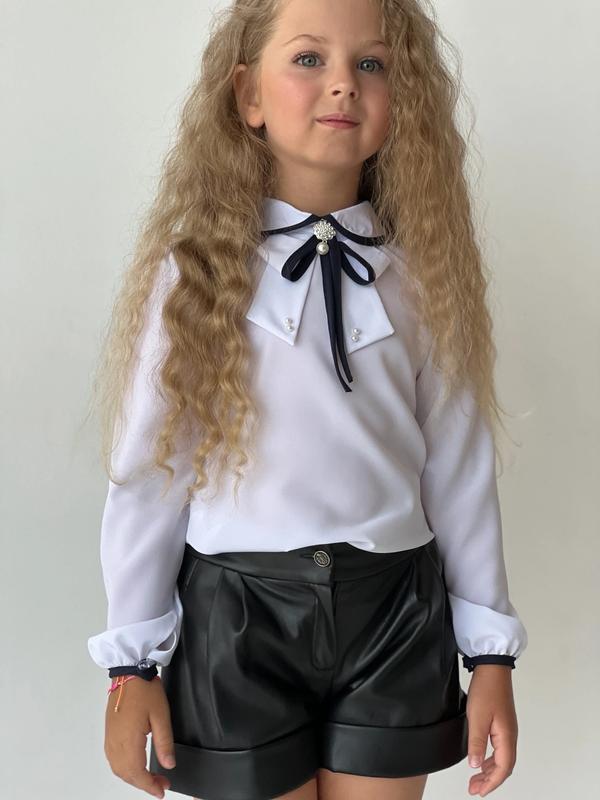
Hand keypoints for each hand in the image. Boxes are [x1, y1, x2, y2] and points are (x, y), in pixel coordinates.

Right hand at [104, 676, 175, 798]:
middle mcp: (116, 743)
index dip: (150, 786)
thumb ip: (164, 742)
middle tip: (161, 785)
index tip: (162, 791)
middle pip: (127, 775)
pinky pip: (114, 760)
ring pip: (119, 770)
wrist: (129, 674)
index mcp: (129, 740)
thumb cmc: (145, 691)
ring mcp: (110, 739)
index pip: (138, 773)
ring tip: (151, 778)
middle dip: (144, 784)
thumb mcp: (161, 716)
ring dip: (134, 778)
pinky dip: (125, 769)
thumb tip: (168, 764)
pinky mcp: (109, 734)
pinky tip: (135, 767)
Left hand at [465, 665, 517, 796]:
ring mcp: (507, 729)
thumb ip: (476, 743)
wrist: (492, 668)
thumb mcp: (477, 717)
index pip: (502, 768)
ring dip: (489, 770)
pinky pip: (499, 748)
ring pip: (501, 758)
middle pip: (504, 766)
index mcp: (506, 736)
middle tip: (474, 788)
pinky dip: (490, 758)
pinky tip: (480, 759)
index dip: (491, 783)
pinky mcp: (502, 723)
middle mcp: (510, 735)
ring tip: (475, 778)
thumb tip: (475, 765)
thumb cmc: (486, 689)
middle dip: (490, 780)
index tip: (479, 791)